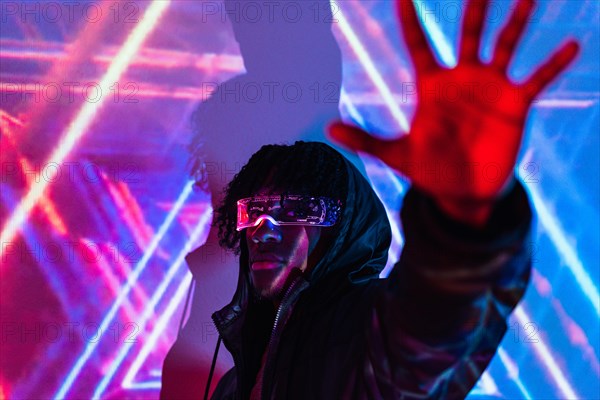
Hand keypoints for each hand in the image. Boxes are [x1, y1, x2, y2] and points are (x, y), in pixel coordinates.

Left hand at [329, 0, 578, 224]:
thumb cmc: (429, 169)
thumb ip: (366, 140)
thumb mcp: (396, 155)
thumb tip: (329, 129)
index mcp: (431, 87)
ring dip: (517, 20)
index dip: (409, 19)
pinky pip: (537, 79)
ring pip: (505, 45)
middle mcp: (462, 79)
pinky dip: (553, 64)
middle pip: (467, 33)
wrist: (462, 192)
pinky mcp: (515, 105)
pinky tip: (571, 45)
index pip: (418, 44)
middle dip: (474, 6)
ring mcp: (490, 89)